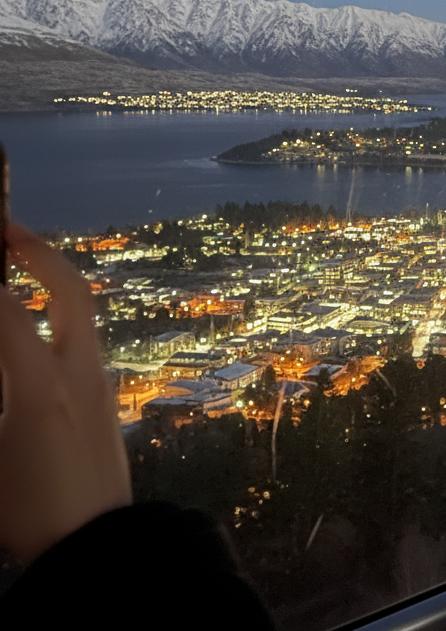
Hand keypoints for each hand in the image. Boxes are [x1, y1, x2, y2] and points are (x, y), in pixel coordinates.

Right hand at [0, 223, 130, 563]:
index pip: (4, 312)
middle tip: (7, 231)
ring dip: (52, 281)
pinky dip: (57, 316)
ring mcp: (101, 380)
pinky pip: (82, 339)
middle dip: (39, 254)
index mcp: (42, 387)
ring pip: (82, 312)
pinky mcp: (106, 395)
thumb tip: (3, 361)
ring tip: (19, 264)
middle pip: (70, 291)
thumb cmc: (27, 511)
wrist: (97, 544)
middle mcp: (80, 372)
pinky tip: (34, 321)